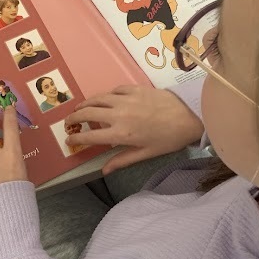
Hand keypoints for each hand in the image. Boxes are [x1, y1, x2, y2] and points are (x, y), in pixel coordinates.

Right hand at [64, 85, 203, 174]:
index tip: (69, 140)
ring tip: (80, 108)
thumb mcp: (145, 153)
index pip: (89, 136)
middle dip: (73, 118)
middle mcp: (118, 114)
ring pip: (97, 98)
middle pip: (87, 113)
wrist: (189, 115)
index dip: (76, 139)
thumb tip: (104, 170)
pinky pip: (113, 90)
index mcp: (120, 133)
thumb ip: (122, 160)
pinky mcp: (134, 88)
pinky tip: (105, 99)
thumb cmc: (169, 139)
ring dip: (85, 104)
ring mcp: (125, 98)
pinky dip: (105, 95)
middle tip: (68, 122)